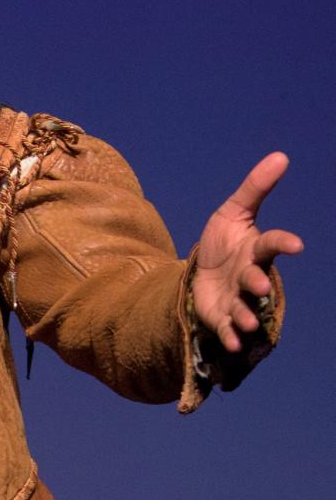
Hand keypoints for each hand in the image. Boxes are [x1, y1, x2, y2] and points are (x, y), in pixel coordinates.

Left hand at [191, 152, 302, 351]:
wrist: (202, 270)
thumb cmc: (225, 240)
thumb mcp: (233, 211)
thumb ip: (256, 187)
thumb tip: (281, 156)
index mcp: (254, 249)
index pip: (271, 244)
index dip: (283, 242)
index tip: (297, 244)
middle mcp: (249, 275)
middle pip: (257, 279)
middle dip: (259, 282)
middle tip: (261, 285)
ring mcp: (236, 297)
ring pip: (245, 307)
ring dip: (247, 315)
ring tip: (247, 321)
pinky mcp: (220, 315)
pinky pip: (227, 327)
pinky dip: (230, 335)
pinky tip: (231, 343)